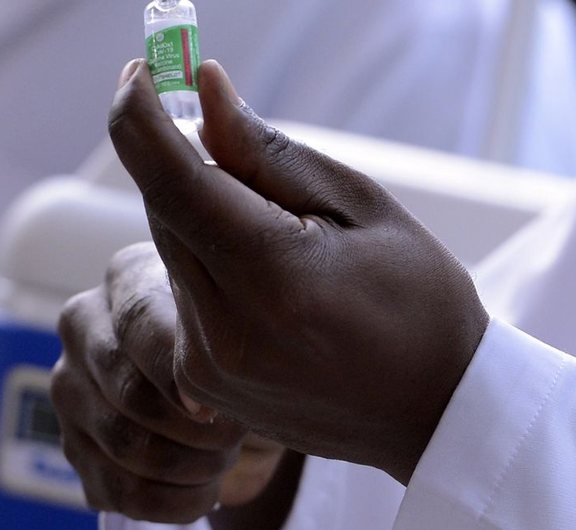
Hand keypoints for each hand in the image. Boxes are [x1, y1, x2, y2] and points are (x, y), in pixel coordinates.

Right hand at [51, 243, 285, 522]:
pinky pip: (119, 490)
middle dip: (198, 429)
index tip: (222, 402)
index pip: (139, 320)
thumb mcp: (258, 323)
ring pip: (125, 444)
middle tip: (237, 435)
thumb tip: (224, 363)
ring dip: (192, 465)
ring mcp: (73, 388)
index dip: (183, 370)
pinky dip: (175, 500)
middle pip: (130, 392)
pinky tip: (208, 489)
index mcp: (128, 277)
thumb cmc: (257, 342)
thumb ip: (239, 324)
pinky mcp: (77, 447)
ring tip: (227, 457)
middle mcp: (86, 327)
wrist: (255, 389)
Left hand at [108, 59, 488, 484]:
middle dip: (192, 166)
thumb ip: (272, 154)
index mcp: (275, 278)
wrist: (435, 411)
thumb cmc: (422, 305)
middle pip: (164, 210)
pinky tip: (274, 287)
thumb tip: (205, 94)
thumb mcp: (365, 209)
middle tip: (247, 155)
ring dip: (207, 223)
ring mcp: (207, 367)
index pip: (171, 179)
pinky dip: (213, 269)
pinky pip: (182, 298)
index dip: (139, 115)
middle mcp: (225, 331)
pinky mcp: (201, 385)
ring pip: (172, 253)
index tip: (143, 72)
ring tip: (289, 245)